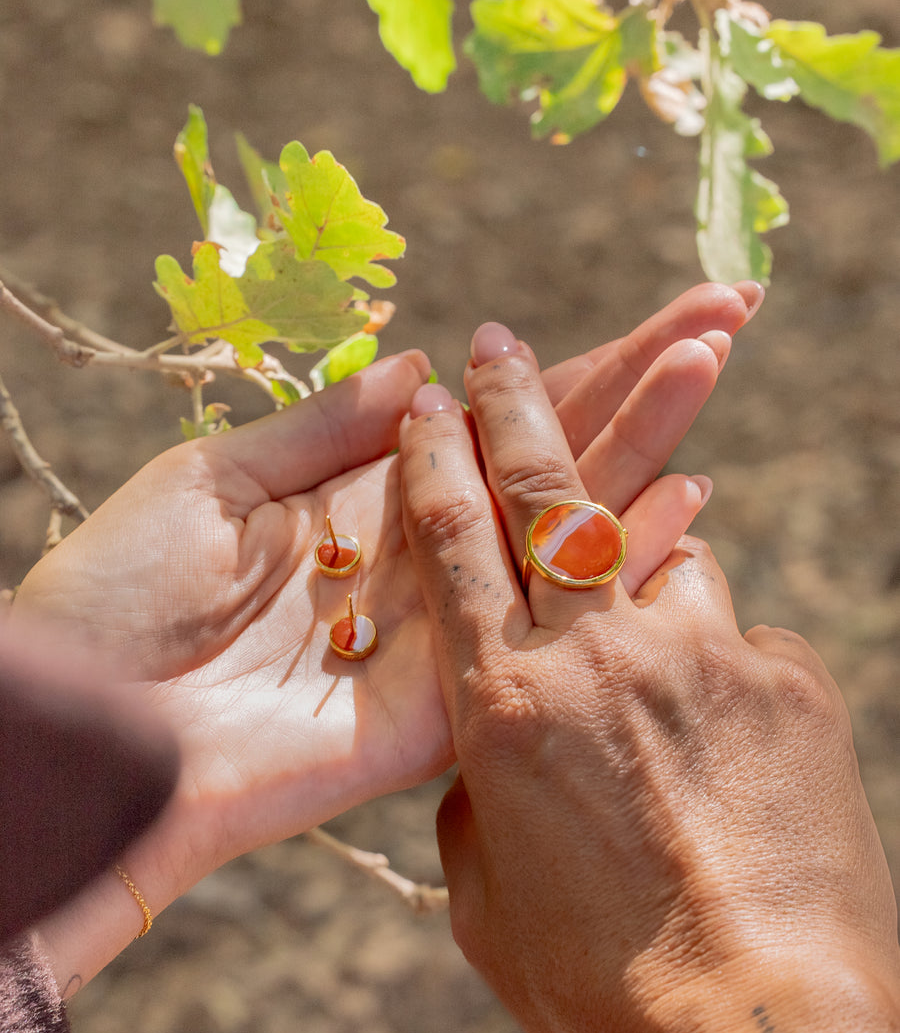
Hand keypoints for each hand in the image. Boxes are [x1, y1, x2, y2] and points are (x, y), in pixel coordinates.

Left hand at [15, 283, 755, 987]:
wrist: (83, 723)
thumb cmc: (119, 592)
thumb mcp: (214, 479)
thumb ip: (325, 429)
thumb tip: (422, 366)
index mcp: (365, 500)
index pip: (493, 423)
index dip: (572, 366)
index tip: (649, 309)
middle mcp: (419, 562)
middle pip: (546, 464)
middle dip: (633, 388)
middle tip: (721, 316)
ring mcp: (442, 634)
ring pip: (560, 534)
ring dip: (644, 448)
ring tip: (712, 366)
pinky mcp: (446, 710)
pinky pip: (542, 635)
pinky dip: (615, 572)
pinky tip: (686, 508)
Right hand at [398, 327, 899, 1032]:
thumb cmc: (604, 991)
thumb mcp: (491, 903)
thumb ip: (476, 801)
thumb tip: (486, 754)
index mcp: (503, 709)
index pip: (454, 543)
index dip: (436, 458)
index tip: (427, 395)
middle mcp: (599, 657)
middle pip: (548, 491)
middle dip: (519, 402)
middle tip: (503, 343)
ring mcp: (706, 658)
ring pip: (669, 557)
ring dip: (650, 572)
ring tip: (654, 661)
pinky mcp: (793, 684)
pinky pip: (742, 642)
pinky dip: (722, 670)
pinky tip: (729, 756)